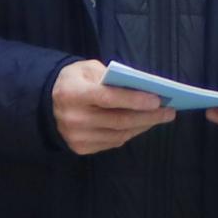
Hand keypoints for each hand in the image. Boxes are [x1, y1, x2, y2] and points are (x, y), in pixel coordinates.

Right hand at [51, 58, 171, 154]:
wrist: (48, 103)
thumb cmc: (74, 81)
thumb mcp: (87, 69)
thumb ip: (111, 76)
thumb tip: (142, 88)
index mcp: (72, 93)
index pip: (107, 98)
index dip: (134, 100)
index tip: (158, 100)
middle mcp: (73, 118)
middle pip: (118, 120)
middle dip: (147, 116)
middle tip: (169, 111)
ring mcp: (76, 137)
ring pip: (119, 134)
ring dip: (143, 126)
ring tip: (161, 117)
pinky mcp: (81, 148)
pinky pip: (113, 142)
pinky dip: (132, 133)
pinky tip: (143, 124)